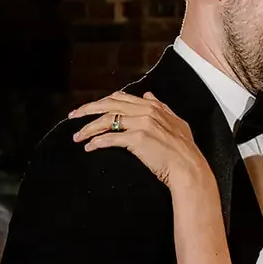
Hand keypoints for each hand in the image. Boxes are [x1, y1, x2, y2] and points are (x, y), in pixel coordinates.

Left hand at [71, 91, 213, 189]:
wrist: (189, 168)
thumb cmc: (184, 151)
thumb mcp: (176, 122)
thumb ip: (161, 107)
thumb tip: (148, 95)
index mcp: (153, 107)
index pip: (121, 98)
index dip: (102, 102)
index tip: (90, 108)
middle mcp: (146, 111)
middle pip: (109, 105)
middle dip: (88, 109)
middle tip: (73, 116)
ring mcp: (141, 124)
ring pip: (106, 120)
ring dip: (88, 128)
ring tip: (78, 136)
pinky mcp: (137, 138)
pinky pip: (110, 137)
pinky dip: (97, 141)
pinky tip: (90, 146)